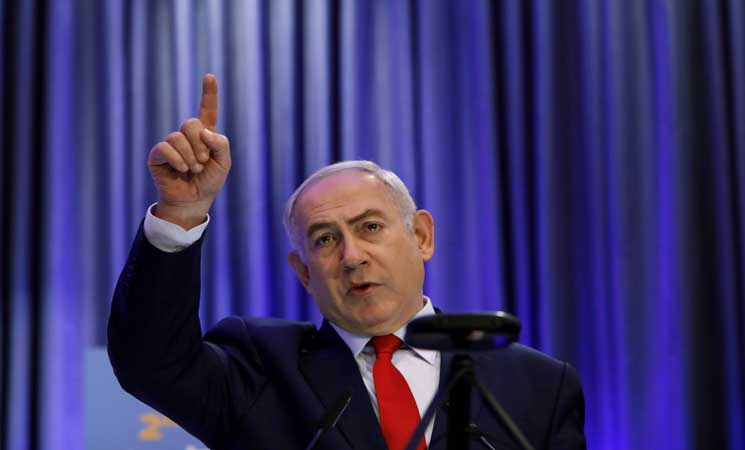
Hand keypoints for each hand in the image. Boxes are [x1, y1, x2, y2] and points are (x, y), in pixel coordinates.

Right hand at [147, 74, 230, 228]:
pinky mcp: (158, 154)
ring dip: (190, 157)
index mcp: (205, 135)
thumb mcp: (223, 164)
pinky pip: (166, 147)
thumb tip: (204, 131)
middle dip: (200, 145)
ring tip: (193, 170)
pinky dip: (177, 160)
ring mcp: (171, 144)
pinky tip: (182, 170)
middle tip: (203, 162)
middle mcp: (187, 136)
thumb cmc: (209, 182)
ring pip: (178, 137)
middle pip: (191, 123)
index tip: (210, 76)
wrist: (193, 201)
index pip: (207, 110)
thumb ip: (220, 144)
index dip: (209, 94)